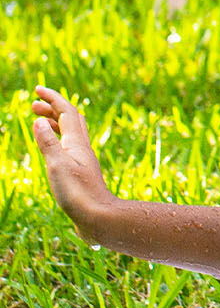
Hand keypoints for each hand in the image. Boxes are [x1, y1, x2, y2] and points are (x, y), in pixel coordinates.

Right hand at [33, 88, 114, 233]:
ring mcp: (83, 160)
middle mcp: (82, 148)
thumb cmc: (78, 193)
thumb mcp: (57, 165)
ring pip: (70, 133)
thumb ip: (47, 143)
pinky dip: (58, 140)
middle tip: (34, 105)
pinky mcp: (81, 172)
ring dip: (55, 123)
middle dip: (52, 108)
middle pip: (70, 119)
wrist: (98, 218)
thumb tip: (39, 120)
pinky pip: (69, 147)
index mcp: (77, 142)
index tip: (37, 89)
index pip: (66, 110)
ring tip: (39, 122)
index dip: (52, 97)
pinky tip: (51, 149)